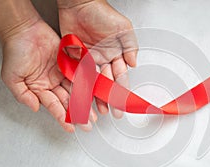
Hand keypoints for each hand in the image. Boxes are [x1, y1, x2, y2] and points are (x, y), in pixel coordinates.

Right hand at [0, 18, 93, 131]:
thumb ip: (23, 95)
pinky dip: (88, 83)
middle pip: (68, 101)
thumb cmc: (16, 50)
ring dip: (86, 102)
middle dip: (78, 113)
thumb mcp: (12, 78)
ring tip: (95, 113)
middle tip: (88, 124)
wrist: (25, 29)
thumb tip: (35, 108)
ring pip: (77, 90)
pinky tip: (95, 92)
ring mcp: (62, 73)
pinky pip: (81, 75)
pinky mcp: (70, 63)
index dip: (63, 117)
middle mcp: (52, 83)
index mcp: (40, 88)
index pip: (54, 106)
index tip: (71, 128)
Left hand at [58, 0, 137, 116]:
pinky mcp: (75, 59)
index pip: (120, 77)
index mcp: (116, 55)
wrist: (79, 4)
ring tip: (96, 110)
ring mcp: (89, 60)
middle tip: (110, 112)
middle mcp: (103, 60)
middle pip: (107, 84)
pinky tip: (82, 96)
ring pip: (93, 83)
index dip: (122, 92)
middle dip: (109, 99)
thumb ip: (131, 47)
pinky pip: (78, 76)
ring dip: (95, 97)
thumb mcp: (123, 28)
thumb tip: (134, 64)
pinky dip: (80, 87)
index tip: (123, 104)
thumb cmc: (102, 13)